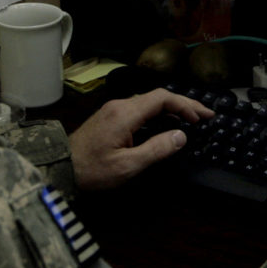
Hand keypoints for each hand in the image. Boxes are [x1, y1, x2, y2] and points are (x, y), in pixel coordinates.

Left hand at [69, 88, 213, 190]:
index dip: (185, 105)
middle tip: (205, 116)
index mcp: (125, 113)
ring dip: (172, 108)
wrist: (60, 168)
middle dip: (184, 104)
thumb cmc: (92, 170)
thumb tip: (181, 136)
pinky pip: (140, 108)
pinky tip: (167, 123)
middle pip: (158, 97)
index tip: (202, 117)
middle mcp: (120, 105)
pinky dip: (159, 113)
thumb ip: (156, 149)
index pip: (162, 98)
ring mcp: (113, 110)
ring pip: (149, 102)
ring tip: (191, 119)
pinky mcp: (110, 117)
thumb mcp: (128, 165)